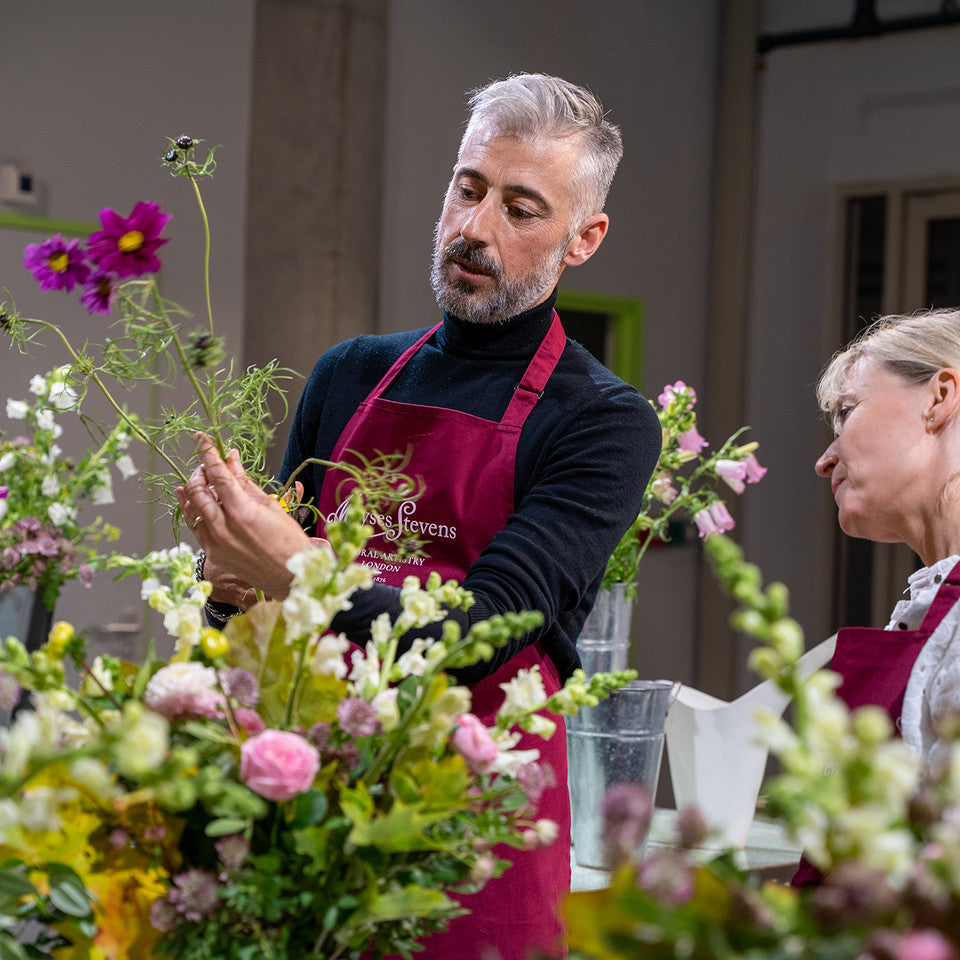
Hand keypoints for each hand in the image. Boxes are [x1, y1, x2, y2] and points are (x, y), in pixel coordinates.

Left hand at [175, 433, 312, 600]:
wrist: (290, 577)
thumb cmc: (289, 542)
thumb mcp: (271, 506)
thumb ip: (245, 482)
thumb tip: (232, 458)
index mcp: (242, 512)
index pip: (218, 474)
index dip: (207, 452)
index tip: (201, 438)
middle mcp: (223, 527)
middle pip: (197, 488)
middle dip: (200, 470)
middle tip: (210, 465)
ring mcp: (215, 542)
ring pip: (191, 506)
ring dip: (194, 488)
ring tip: (204, 480)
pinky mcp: (212, 553)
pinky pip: (194, 525)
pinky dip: (190, 509)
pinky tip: (189, 498)